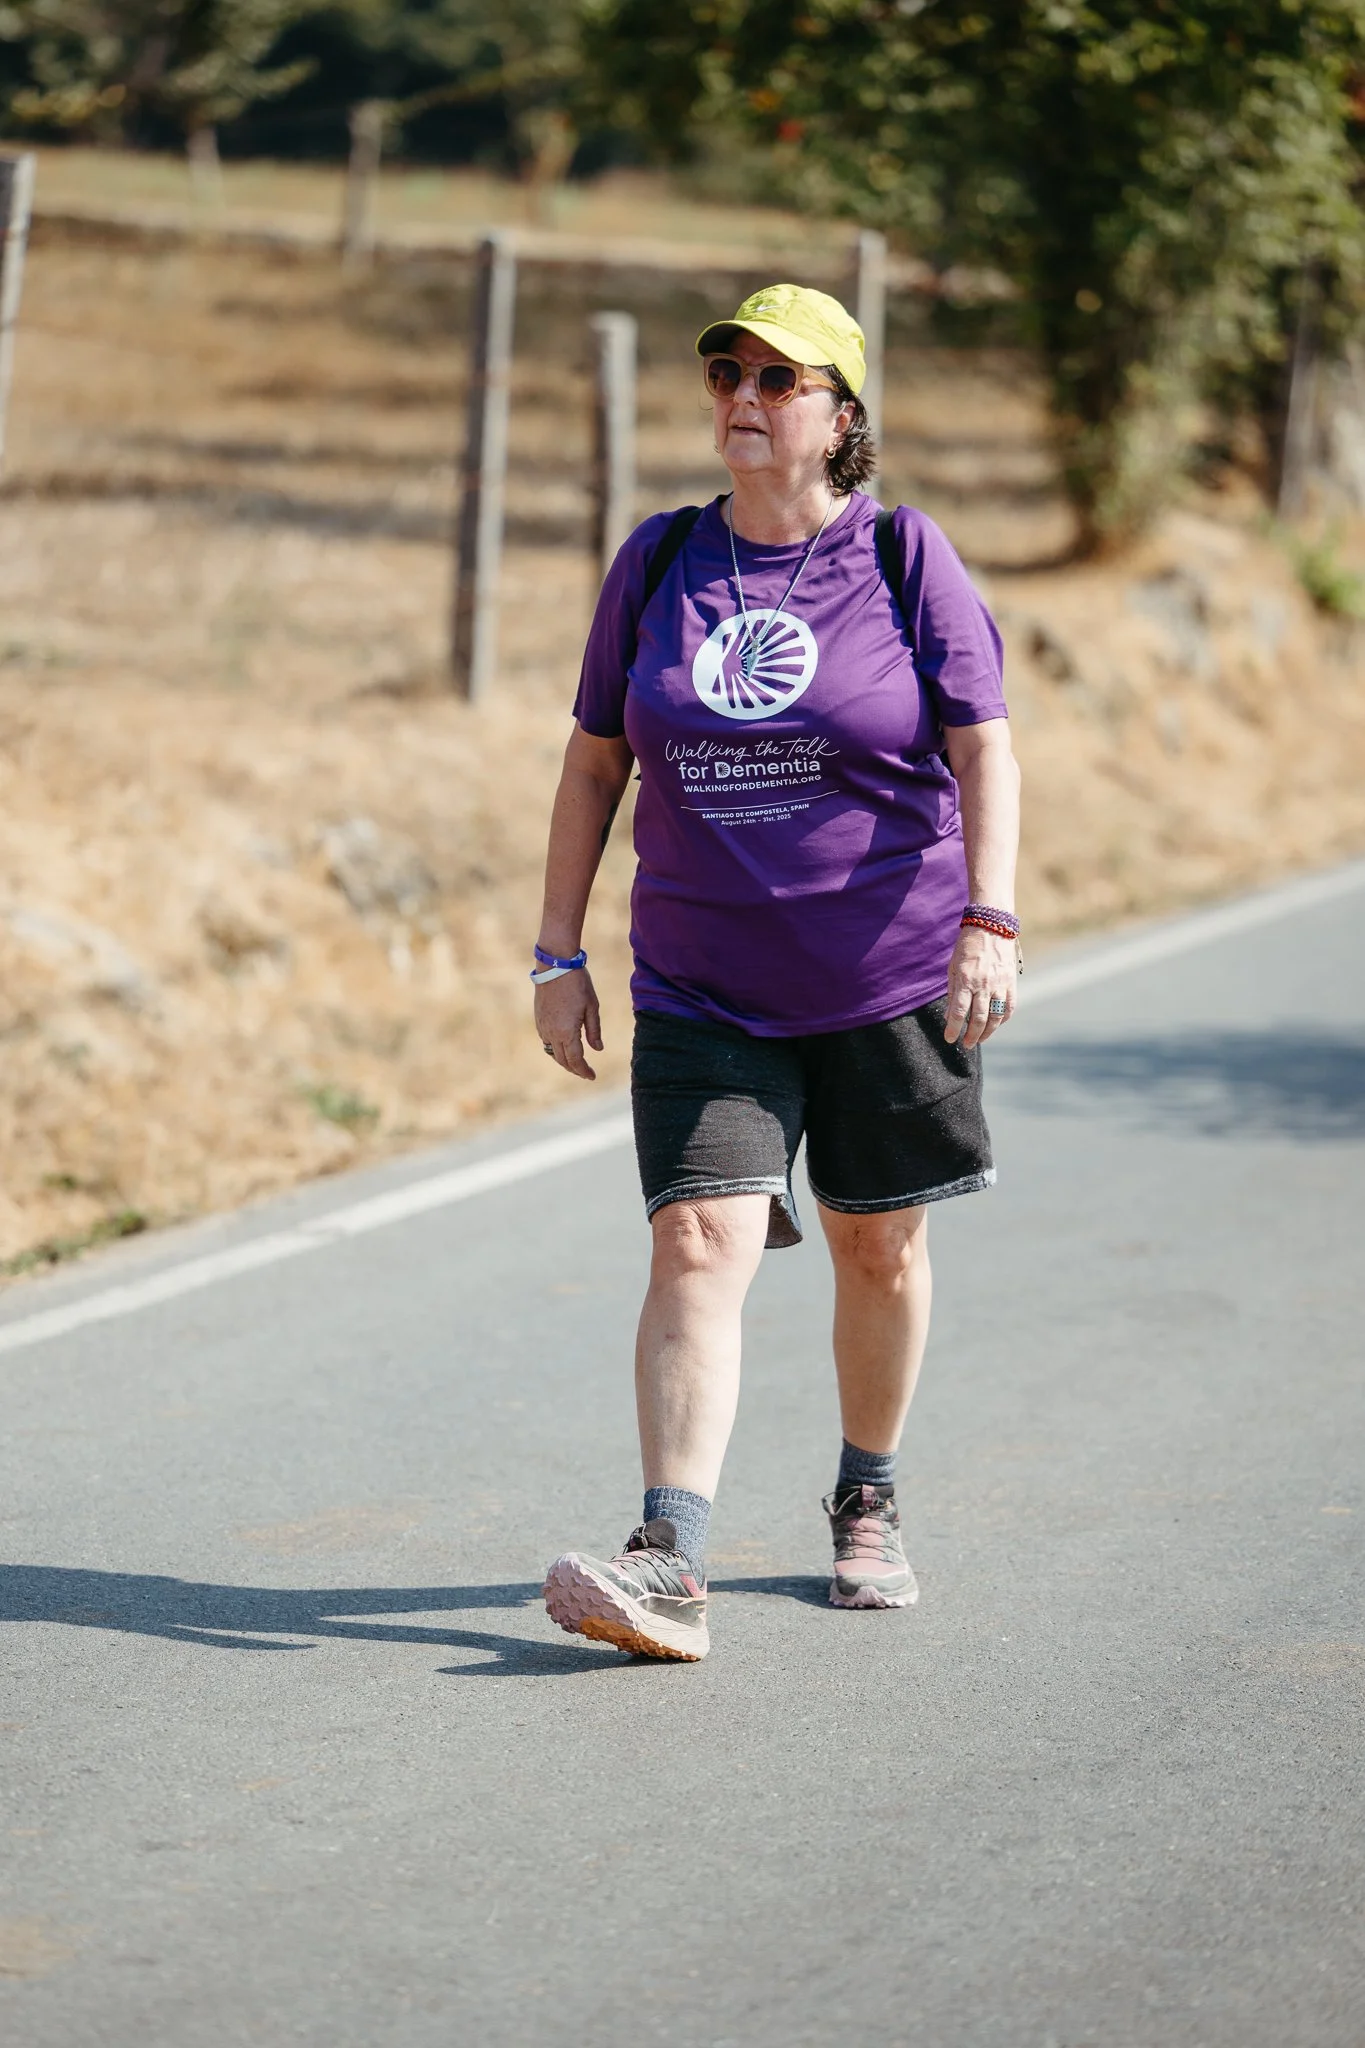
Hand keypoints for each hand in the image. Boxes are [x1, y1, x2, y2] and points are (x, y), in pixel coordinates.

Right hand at [534, 970, 602, 1079]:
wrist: (555, 965)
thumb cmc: (577, 984)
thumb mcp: (592, 1007)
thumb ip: (594, 1031)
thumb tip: (598, 1049)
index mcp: (567, 1032)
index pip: (576, 1060)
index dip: (584, 1071)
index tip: (592, 1076)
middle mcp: (552, 1033)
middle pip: (563, 1060)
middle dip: (575, 1069)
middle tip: (586, 1072)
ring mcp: (543, 1026)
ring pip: (552, 1052)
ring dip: (564, 1060)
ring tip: (575, 1063)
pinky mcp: (538, 1019)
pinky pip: (546, 1041)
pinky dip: (555, 1049)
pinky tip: (563, 1046)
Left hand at [943, 926, 1016, 1048]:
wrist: (991, 928)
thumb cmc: (967, 948)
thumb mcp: (953, 968)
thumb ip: (953, 993)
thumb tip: (950, 1017)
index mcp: (966, 980)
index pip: (960, 1011)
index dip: (954, 1028)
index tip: (949, 1039)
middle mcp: (984, 984)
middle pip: (979, 1018)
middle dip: (971, 1035)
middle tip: (966, 1044)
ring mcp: (1000, 984)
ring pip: (996, 1016)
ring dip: (987, 1032)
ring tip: (979, 1039)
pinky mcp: (1011, 982)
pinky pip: (1009, 1007)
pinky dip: (1003, 1019)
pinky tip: (996, 1025)